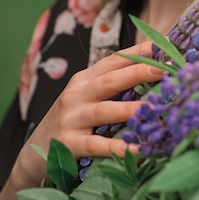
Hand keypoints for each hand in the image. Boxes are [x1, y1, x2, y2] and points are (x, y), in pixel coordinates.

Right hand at [12, 41, 163, 189]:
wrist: (34, 155)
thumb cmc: (72, 122)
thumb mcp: (86, 97)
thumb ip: (112, 85)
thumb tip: (151, 72)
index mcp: (84, 79)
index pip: (114, 60)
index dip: (138, 51)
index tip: (163, 44)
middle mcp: (77, 94)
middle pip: (111, 79)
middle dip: (138, 72)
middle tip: (164, 70)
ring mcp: (71, 119)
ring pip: (105, 111)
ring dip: (132, 109)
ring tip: (157, 109)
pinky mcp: (68, 144)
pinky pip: (98, 146)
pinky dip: (119, 148)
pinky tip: (139, 150)